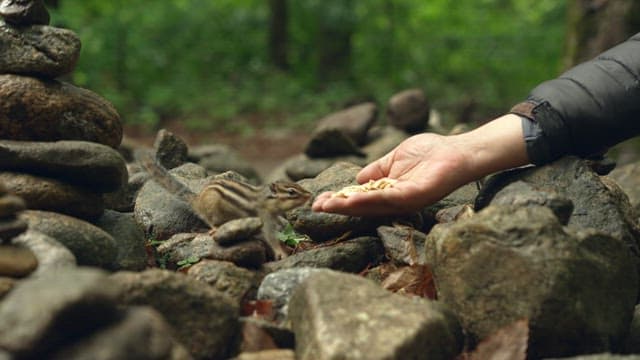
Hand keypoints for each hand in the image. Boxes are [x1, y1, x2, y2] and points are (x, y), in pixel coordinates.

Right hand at [311, 114, 528, 215]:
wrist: (457, 151)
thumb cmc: (430, 152)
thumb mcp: (394, 160)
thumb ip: (376, 171)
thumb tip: (356, 180)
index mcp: (389, 192)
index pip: (359, 198)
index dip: (339, 200)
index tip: (318, 201)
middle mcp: (395, 201)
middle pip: (361, 207)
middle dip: (337, 207)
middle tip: (316, 207)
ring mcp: (404, 200)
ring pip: (370, 206)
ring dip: (347, 206)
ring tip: (326, 206)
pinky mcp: (414, 197)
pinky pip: (387, 199)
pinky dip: (367, 200)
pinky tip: (350, 200)